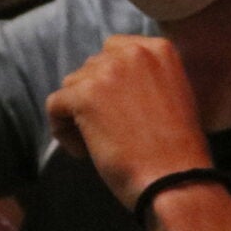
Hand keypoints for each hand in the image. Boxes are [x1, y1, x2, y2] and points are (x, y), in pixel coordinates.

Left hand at [44, 35, 210, 209]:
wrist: (174, 181)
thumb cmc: (176, 151)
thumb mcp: (173, 97)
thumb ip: (145, 78)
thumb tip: (107, 83)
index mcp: (159, 49)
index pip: (113, 51)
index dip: (110, 84)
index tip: (120, 113)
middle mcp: (133, 52)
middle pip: (91, 68)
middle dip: (94, 99)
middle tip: (111, 134)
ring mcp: (107, 71)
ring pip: (71, 86)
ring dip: (77, 115)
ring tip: (98, 145)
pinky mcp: (84, 96)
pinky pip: (55, 106)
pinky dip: (62, 131)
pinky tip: (83, 153)